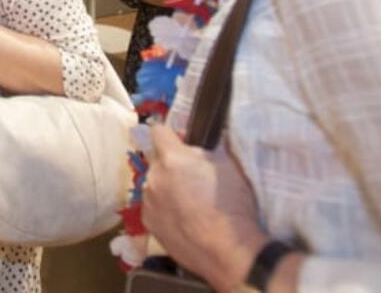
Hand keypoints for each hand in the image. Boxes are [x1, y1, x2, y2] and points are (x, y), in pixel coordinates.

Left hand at [142, 124, 267, 290]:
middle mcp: (153, 176)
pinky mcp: (148, 223)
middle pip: (158, 161)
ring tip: (189, 205)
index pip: (158, 130)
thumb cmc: (232, 205)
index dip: (170, 134)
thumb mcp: (227, 165)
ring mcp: (148, 201)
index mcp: (171, 158)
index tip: (180, 141)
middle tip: (192, 180)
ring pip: (154, 185)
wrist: (228, 250)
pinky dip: (164, 210)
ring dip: (166, 188)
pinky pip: (153, 207)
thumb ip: (204, 150)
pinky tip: (183, 221)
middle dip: (171, 165)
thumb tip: (194, 144)